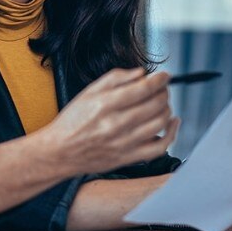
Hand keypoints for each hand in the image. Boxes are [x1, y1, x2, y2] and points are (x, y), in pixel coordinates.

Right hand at [31, 68, 178, 175]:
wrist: (60, 152)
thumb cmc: (72, 122)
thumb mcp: (89, 91)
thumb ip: (116, 78)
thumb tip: (141, 73)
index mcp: (106, 104)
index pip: (144, 88)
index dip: (160, 80)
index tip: (164, 76)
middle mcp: (117, 124)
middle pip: (155, 104)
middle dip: (164, 92)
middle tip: (161, 89)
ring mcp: (125, 143)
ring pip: (160, 123)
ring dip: (167, 109)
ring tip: (162, 104)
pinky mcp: (129, 157)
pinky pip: (160, 147)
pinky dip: (171, 134)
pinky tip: (171, 123)